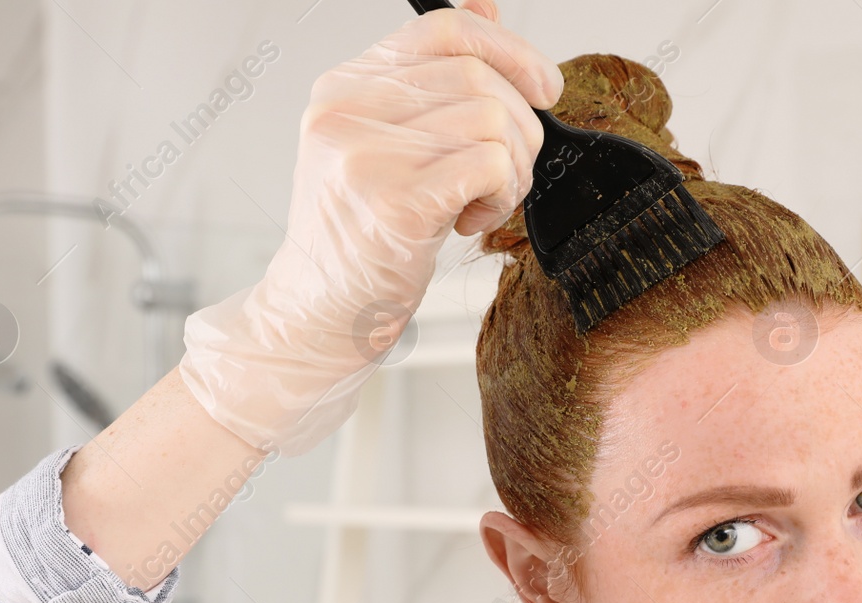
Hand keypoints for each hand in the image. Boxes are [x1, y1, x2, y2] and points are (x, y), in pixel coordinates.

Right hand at [178, 0, 562, 455]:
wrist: (319, 313)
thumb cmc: (358, 237)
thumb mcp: (381, 145)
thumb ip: (429, 82)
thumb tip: (487, 13)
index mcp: (344, 88)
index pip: (442, 29)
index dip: (509, 49)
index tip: (542, 86)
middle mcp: (348, 113)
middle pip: (479, 77)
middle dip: (521, 127)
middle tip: (508, 172)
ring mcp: (368, 157)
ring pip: (494, 121)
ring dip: (514, 169)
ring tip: (484, 201)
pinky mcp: (397, 203)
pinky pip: (491, 165)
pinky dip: (502, 195)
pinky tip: (472, 220)